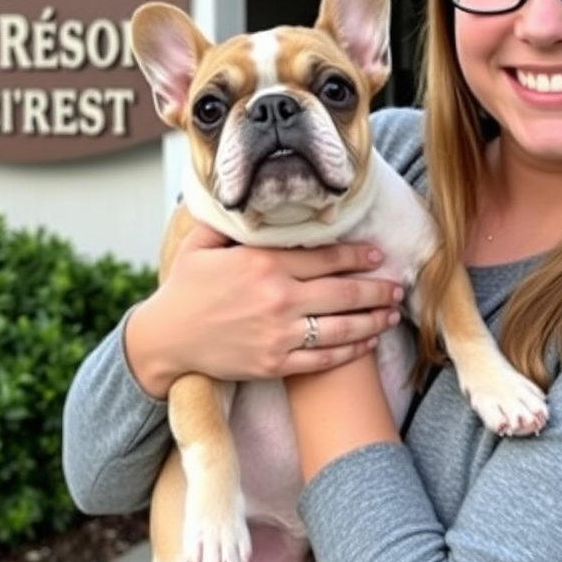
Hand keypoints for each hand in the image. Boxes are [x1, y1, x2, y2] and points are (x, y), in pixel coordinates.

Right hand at [124, 223, 404, 397]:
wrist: (164, 340)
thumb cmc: (184, 288)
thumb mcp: (201, 244)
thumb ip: (231, 222)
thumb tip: (250, 198)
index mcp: (263, 263)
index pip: (324, 256)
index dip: (356, 255)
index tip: (377, 253)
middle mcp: (277, 297)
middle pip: (343, 291)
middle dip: (376, 288)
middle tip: (397, 285)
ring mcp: (278, 334)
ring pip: (341, 327)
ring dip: (372, 319)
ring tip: (390, 314)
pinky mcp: (275, 364)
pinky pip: (323, 358)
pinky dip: (350, 351)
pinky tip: (366, 343)